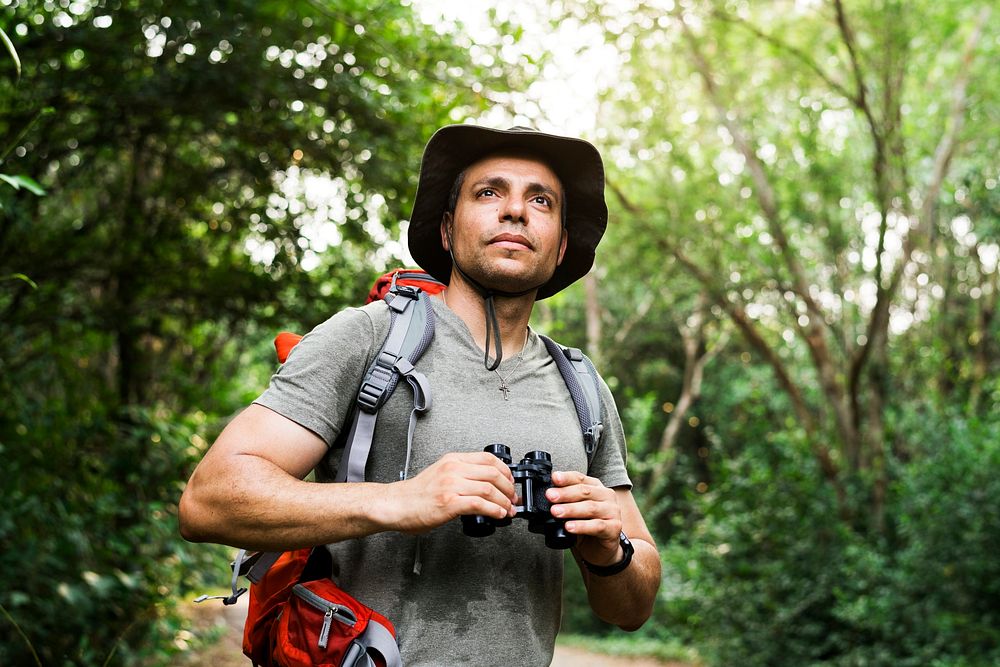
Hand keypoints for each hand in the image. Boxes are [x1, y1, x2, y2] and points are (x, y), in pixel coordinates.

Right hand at [380, 452, 515, 533]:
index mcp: (453, 460)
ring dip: (504, 501)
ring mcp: (451, 485)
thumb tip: (484, 483)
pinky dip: (494, 510)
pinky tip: (498, 514)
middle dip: (509, 488)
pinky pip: (480, 504)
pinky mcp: (449, 502)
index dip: (505, 470)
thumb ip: (461, 474)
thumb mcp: (441, 473)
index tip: (510, 481)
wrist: (396, 505)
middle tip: (513, 498)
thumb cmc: (416, 494)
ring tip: (508, 509)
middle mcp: (453, 469)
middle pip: (493, 473)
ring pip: (489, 489)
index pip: (488, 458)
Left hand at [546, 471, 622, 565]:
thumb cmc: (585, 528)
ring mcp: (612, 512)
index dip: (566, 478)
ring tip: (555, 512)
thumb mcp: (570, 512)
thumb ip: (555, 504)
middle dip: (565, 493)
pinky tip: (569, 527)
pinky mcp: (614, 528)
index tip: (553, 478)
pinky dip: (581, 526)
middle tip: (549, 497)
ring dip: (571, 509)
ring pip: (590, 508)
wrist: (602, 550)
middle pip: (584, 491)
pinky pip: (597, 526)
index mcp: (596, 487)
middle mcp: (606, 496)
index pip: (580, 478)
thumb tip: (525, 500)